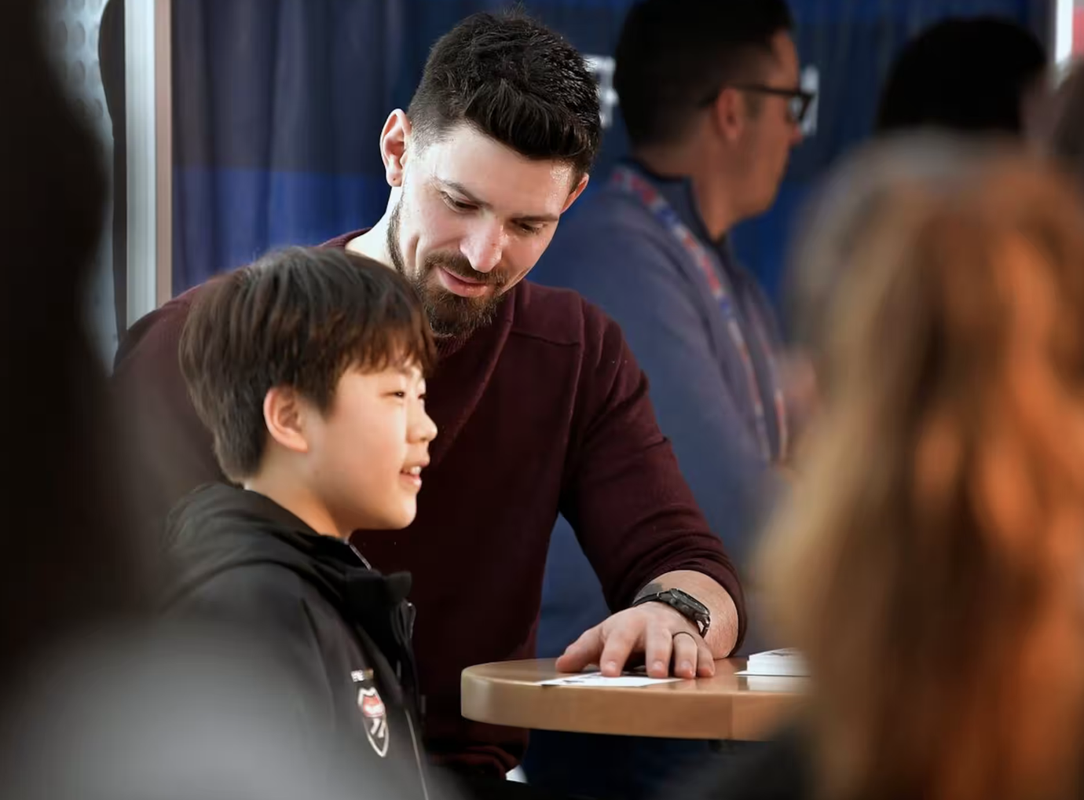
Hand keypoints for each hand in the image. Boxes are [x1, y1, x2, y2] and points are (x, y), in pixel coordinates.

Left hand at [555, 602, 715, 679]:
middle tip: (656, 673)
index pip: (619, 638)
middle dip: (657, 655)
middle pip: (657, 639)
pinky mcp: (696, 642)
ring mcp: (678, 633)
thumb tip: (562, 666)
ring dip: (686, 658)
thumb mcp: (604, 634)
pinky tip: (706, 674)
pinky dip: (706, 660)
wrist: (662, 611)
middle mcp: (655, 626)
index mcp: (628, 624)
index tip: (608, 673)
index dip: (613, 655)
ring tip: (687, 675)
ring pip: (684, 643)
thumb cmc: (627, 631)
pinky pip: (704, 650)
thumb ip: (584, 650)